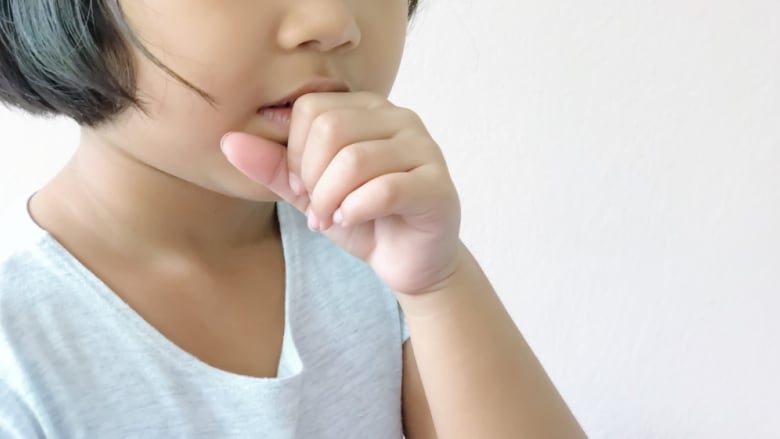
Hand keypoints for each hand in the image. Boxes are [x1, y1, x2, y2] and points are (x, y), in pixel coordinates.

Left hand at [221, 91, 461, 295]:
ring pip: (356, 159)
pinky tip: (352, 222)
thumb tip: (226, 140)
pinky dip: (356, 209)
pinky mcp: (437, 185)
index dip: (294, 152)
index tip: (301, 187)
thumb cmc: (365, 219)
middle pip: (331, 129)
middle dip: (311, 178)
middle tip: (315, 209)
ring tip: (330, 219)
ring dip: (330, 199)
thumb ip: (274, 166)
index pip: (311, 109)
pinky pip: (385, 188)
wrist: (412, 262)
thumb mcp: (310, 193)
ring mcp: (424, 149)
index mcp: (368, 109)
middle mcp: (400, 118)